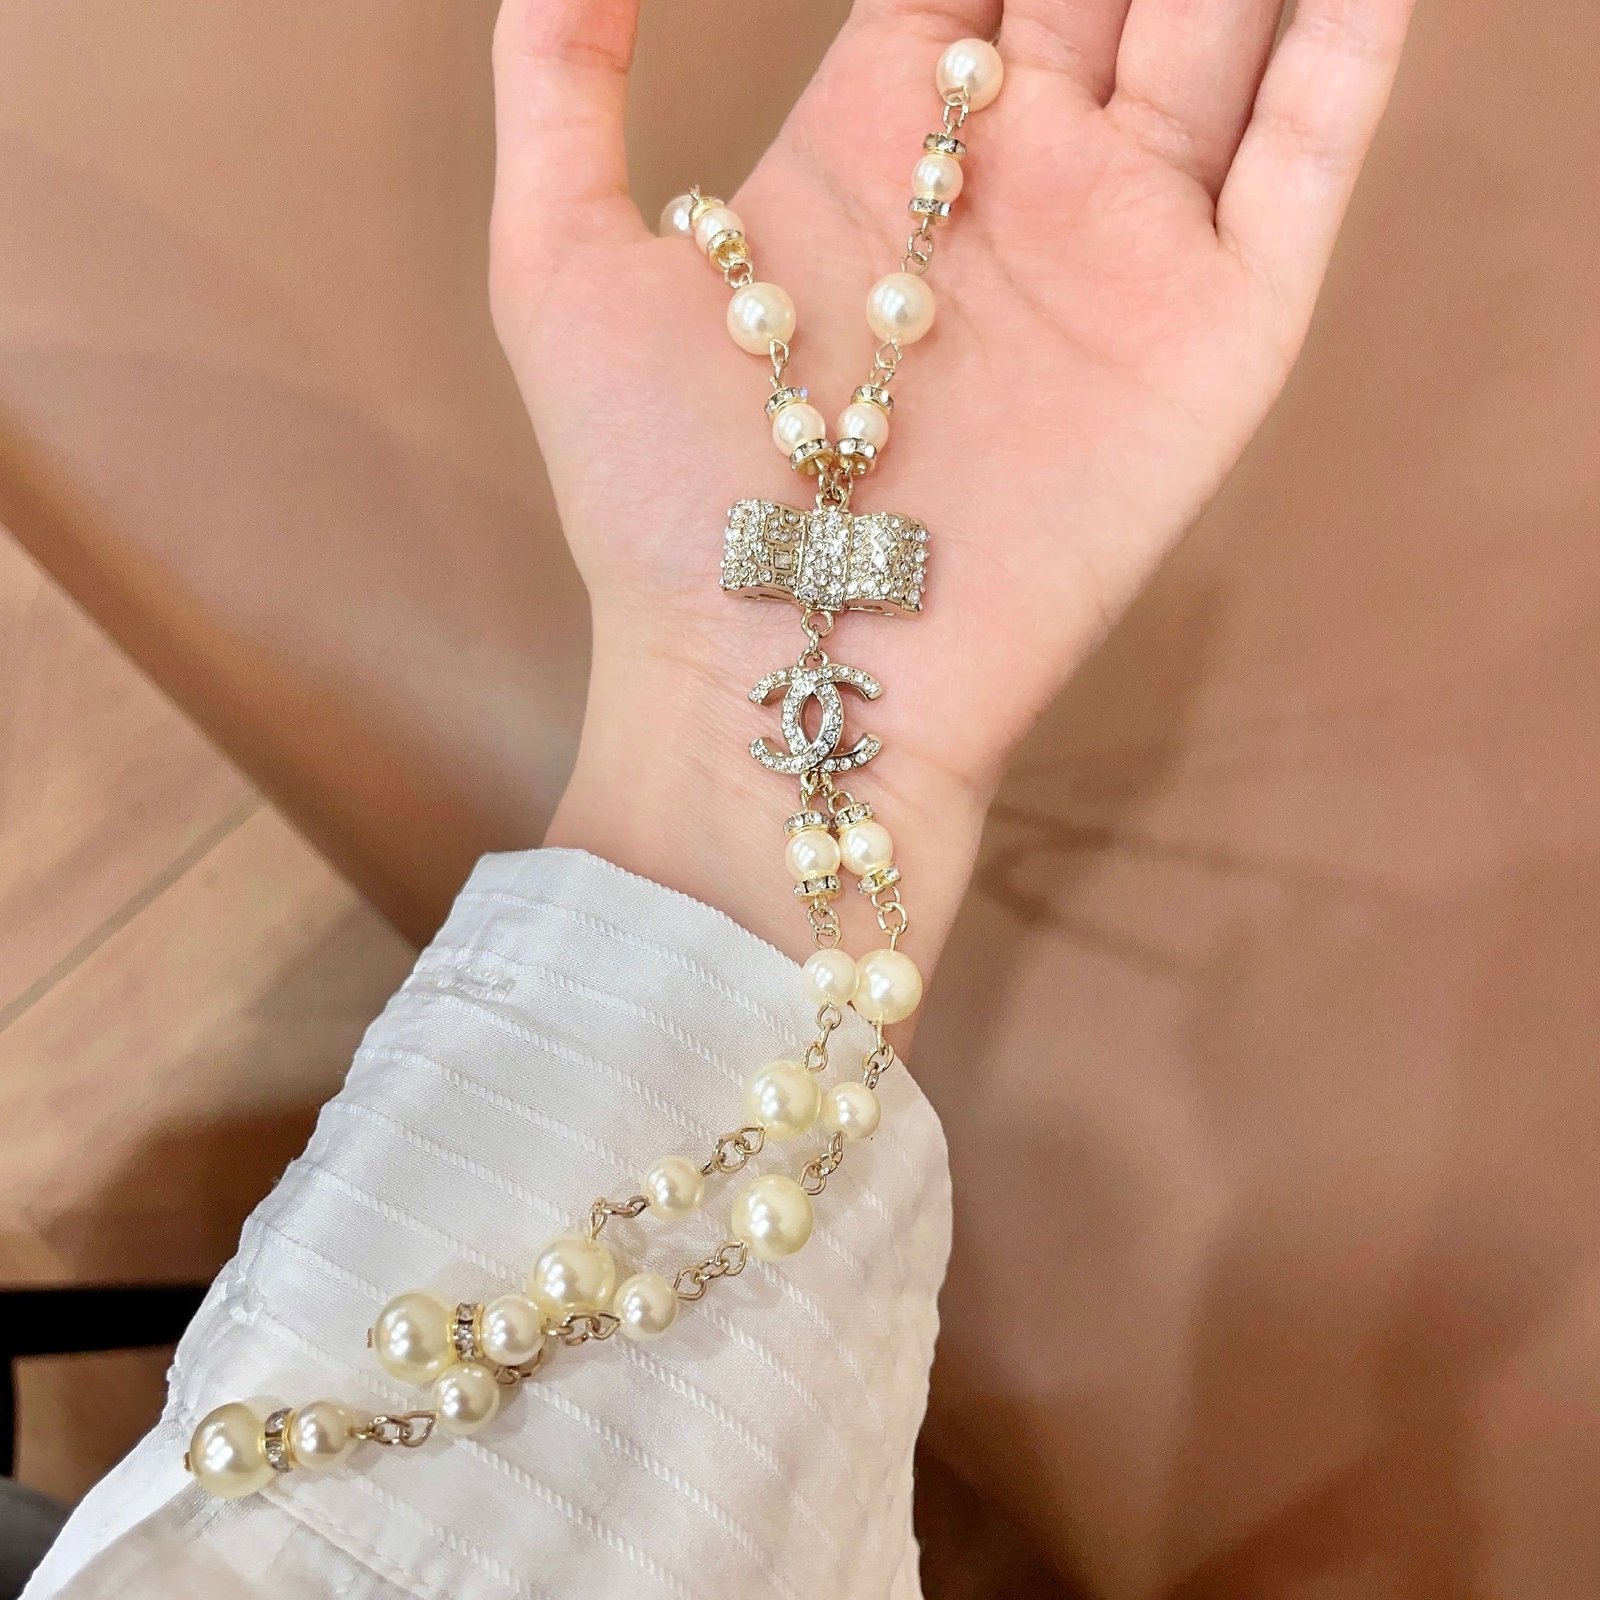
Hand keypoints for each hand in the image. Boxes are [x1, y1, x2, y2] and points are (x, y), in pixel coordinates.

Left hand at [487, 0, 1412, 966]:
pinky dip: (1353, 46)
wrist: (779, 676)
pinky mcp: (1213, 337)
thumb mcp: (561, 268)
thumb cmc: (653, 499)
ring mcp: (1123, 252)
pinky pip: (1308, 159)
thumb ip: (559, 78)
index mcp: (877, 141)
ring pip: (1222, 33)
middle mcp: (1013, 182)